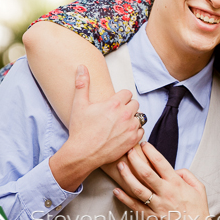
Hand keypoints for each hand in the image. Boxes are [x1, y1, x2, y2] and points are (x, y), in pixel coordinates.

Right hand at [50, 65, 143, 190]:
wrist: (82, 153)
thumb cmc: (80, 129)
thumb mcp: (79, 105)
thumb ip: (82, 84)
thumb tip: (82, 67)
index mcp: (114, 104)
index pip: (127, 93)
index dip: (120, 98)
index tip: (114, 104)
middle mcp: (125, 114)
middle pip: (135, 104)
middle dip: (127, 107)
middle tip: (117, 114)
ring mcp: (130, 128)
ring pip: (139, 117)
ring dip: (132, 119)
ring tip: (120, 125)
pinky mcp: (133, 140)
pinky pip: (141, 131)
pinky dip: (135, 132)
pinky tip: (124, 134)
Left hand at [113, 141, 219, 219]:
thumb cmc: (199, 211)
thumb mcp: (199, 188)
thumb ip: (187, 175)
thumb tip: (175, 169)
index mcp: (177, 183)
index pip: (161, 163)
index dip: (151, 151)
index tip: (144, 144)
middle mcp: (166, 193)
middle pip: (146, 173)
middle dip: (135, 159)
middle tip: (127, 150)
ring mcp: (157, 206)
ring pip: (138, 188)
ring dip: (127, 176)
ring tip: (120, 166)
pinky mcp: (152, 218)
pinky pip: (135, 206)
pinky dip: (124, 198)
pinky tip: (116, 190)